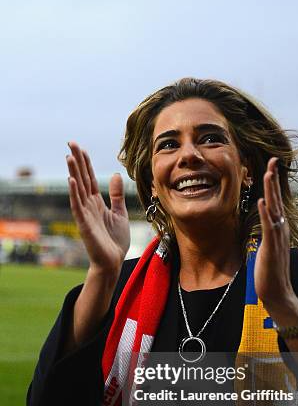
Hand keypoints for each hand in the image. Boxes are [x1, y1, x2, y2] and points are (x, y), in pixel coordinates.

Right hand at [66, 142, 129, 274]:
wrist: (113, 261)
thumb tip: (115, 175)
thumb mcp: (120, 213)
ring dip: (73, 173)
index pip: (89, 178)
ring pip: (78, 190)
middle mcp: (88, 206)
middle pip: (81, 179)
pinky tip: (72, 181)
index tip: (80, 147)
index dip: (85, 163)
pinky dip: (74, 194)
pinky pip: (78, 207)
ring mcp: (85, 215)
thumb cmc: (115, 241)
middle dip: (77, 162)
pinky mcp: (84, 225)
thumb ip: (116, 195)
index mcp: (96, 203)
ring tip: (69, 157)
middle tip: (71, 143)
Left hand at [255, 157, 297, 321]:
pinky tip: (262, 201)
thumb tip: (261, 224)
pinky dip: (266, 213)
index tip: (269, 167)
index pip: (275, 200)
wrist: (276, 291)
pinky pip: (269, 226)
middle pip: (277, 198)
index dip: (272, 183)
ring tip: (268, 173)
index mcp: (278, 227)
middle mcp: (280, 228)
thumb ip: (265, 233)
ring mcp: (277, 236)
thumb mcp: (266, 246)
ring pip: (274, 208)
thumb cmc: (269, 271)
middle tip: (273, 159)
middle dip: (273, 179)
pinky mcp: (272, 246)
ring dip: (271, 190)